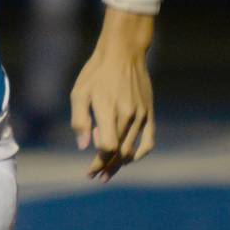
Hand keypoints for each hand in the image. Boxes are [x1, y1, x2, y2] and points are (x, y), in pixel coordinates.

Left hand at [70, 10, 154, 180]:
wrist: (123, 53)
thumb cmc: (97, 72)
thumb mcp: (79, 93)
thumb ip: (80, 121)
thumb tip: (84, 146)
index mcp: (109, 111)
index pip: (107, 148)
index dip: (98, 162)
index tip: (90, 170)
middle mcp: (128, 115)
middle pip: (119, 152)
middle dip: (107, 167)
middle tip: (96, 176)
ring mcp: (141, 115)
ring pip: (132, 149)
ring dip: (120, 163)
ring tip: (109, 171)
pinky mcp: (149, 112)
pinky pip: (150, 140)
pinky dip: (141, 153)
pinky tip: (131, 158)